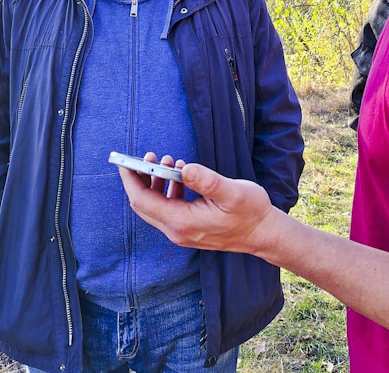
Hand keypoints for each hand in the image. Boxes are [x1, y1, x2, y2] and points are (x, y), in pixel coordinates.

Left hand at [118, 158, 280, 256]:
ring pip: (155, 206)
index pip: (143, 201)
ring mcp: (182, 231)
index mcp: (183, 222)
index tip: (125, 161)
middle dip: (141, 179)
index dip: (131, 180)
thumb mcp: (233, 192)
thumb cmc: (251, 212)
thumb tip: (186, 169)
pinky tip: (181, 174)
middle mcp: (177, 230)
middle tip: (149, 155)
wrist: (263, 234)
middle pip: (144, 205)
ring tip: (168, 161)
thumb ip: (208, 181)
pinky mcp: (189, 228)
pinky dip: (168, 189)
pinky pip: (168, 208)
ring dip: (156, 183)